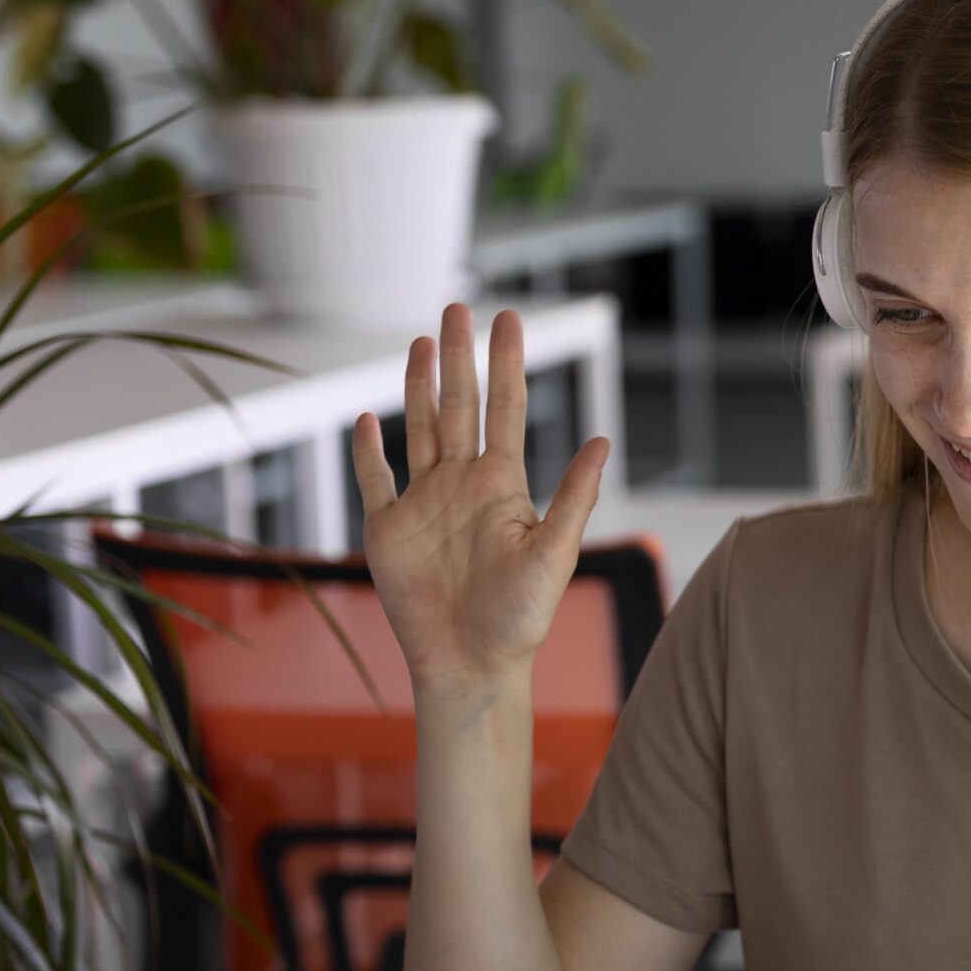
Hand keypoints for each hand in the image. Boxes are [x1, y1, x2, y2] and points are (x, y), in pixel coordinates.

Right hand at [352, 304, 609, 692]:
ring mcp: (423, 504)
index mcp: (503, 485)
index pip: (505, 408)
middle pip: (460, 405)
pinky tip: (368, 419)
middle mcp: (462, 485)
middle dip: (460, 357)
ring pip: (420, 429)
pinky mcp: (387, 530)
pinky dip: (368, 451)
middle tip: (458, 307)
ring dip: (421, 386)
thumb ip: (574, 496)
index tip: (509, 319)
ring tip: (422, 342)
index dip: (506, 363)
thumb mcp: (555, 553)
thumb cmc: (520, 618)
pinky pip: (374, 480)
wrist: (471, 663)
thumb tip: (602, 441)